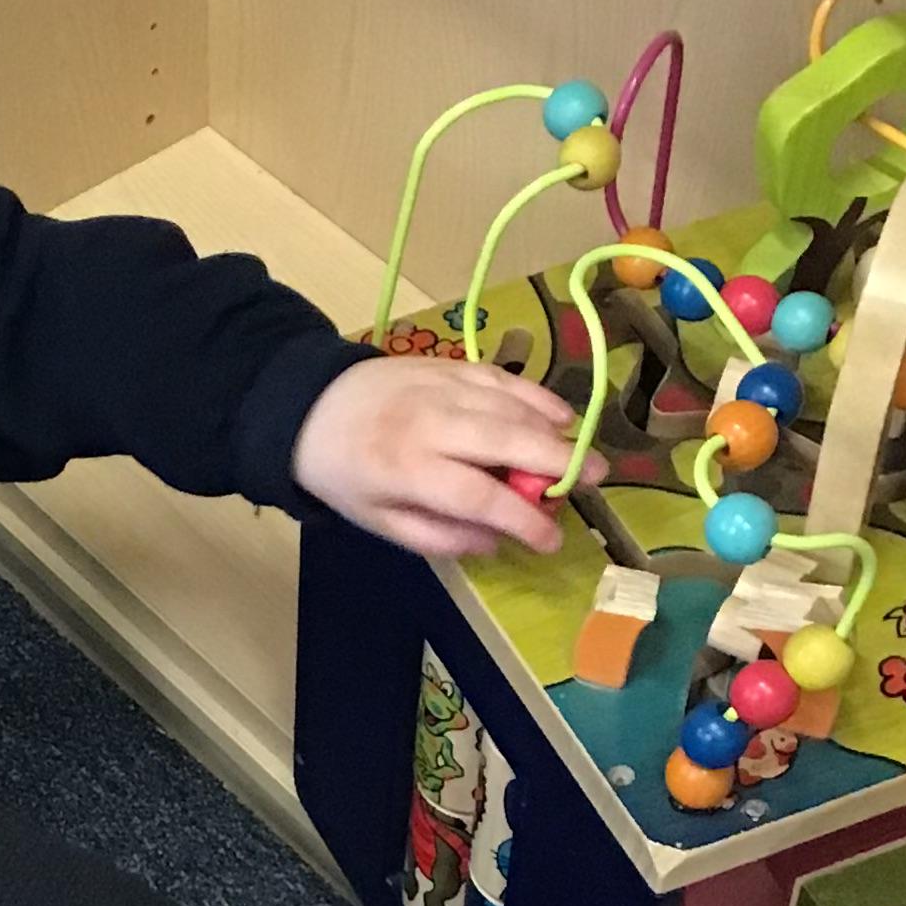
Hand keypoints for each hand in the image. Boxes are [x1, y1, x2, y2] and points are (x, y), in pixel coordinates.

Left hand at [290, 355, 602, 559]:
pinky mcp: (448, 364)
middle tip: (596, 481)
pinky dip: (535, 395)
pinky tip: (559, 415)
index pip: (478, 497)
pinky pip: (502, 377)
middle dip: (557, 463)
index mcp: (407, 470)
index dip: (521, 521)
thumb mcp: (380, 522)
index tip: (551, 542)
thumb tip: (495, 541)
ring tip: (581, 455)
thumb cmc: (346, 474)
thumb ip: (438, 536)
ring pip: (509, 405)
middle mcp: (429, 424)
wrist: (309, 406)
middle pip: (506, 441)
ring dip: (552, 430)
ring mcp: (440, 387)